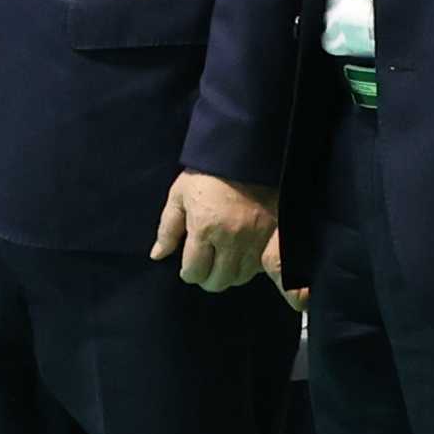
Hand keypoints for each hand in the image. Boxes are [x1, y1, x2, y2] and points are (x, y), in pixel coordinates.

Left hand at [154, 169, 276, 293]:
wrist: (246, 153)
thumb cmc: (207, 173)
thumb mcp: (179, 195)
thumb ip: (168, 228)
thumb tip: (158, 255)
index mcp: (204, 227)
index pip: (195, 271)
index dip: (189, 273)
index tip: (189, 267)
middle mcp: (231, 238)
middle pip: (218, 280)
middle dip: (208, 278)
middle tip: (205, 267)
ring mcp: (256, 239)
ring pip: (241, 277)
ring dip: (229, 274)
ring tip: (223, 261)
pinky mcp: (275, 235)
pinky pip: (262, 266)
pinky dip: (251, 266)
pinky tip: (243, 255)